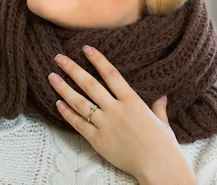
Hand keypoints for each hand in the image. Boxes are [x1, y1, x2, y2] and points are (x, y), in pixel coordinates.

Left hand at [48, 46, 196, 184]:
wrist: (159, 167)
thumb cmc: (164, 145)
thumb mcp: (162, 122)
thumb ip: (159, 107)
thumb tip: (163, 97)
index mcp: (132, 101)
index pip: (111, 74)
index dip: (97, 60)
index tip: (85, 48)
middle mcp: (116, 109)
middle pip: (90, 84)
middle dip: (73, 69)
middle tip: (59, 58)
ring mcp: (105, 124)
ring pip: (80, 102)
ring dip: (64, 88)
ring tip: (51, 77)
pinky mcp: (98, 140)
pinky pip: (79, 124)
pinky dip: (67, 113)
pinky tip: (58, 103)